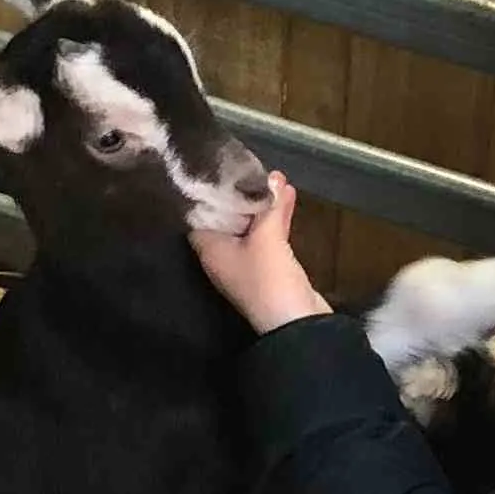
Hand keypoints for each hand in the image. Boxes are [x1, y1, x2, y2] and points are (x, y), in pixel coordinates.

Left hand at [192, 172, 328, 333]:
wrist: (296, 323)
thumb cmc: (268, 278)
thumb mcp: (267, 235)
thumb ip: (269, 205)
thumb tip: (274, 178)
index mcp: (209, 250)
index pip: (198, 216)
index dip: (207, 194)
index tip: (216, 171)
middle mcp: (222, 258)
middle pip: (226, 220)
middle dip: (240, 195)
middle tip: (250, 169)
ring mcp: (246, 265)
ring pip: (250, 228)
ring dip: (262, 206)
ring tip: (276, 178)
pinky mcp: (268, 270)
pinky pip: (268, 238)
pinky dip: (275, 220)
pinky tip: (288, 197)